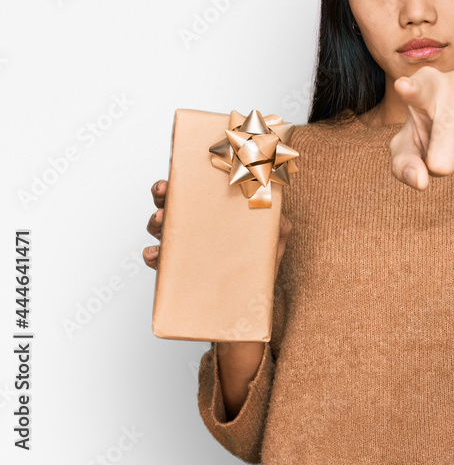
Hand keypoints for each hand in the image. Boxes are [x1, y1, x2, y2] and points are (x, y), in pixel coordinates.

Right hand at [142, 179, 291, 275]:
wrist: (249, 304)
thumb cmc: (259, 268)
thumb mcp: (273, 243)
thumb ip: (279, 226)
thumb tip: (277, 211)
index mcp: (218, 215)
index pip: (198, 191)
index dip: (185, 179)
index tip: (178, 170)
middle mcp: (198, 228)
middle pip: (172, 204)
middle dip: (163, 194)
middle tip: (164, 190)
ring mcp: (187, 248)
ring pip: (161, 228)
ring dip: (156, 221)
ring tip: (161, 218)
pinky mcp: (177, 271)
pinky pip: (158, 260)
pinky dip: (152, 255)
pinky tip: (156, 253)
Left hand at [389, 66, 453, 189]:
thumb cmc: (434, 137)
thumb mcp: (410, 151)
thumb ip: (404, 165)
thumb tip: (420, 180)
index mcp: (427, 84)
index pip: (419, 89)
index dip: (411, 90)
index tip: (402, 87)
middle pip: (445, 139)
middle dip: (441, 163)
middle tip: (442, 161)